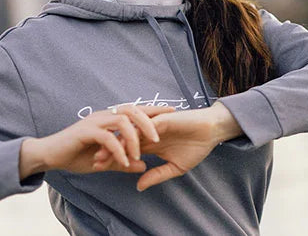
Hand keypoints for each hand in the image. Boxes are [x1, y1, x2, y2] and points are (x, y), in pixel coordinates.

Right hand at [19, 105, 173, 178]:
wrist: (50, 155)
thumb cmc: (76, 156)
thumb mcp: (105, 161)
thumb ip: (123, 161)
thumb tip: (143, 166)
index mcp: (110, 118)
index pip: (136, 110)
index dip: (154, 109)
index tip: (172, 111)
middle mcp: (104, 115)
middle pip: (132, 109)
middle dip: (148, 121)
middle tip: (159, 137)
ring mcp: (95, 122)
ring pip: (122, 121)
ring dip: (134, 137)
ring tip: (140, 154)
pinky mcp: (85, 132)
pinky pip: (107, 138)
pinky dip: (118, 149)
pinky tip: (124, 161)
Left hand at [92, 102, 241, 190]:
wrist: (211, 131)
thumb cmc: (196, 147)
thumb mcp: (175, 167)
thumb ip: (156, 175)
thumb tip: (139, 186)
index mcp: (149, 142)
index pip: (126, 149)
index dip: (113, 158)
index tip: (99, 168)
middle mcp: (148, 132)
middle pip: (123, 140)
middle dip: (108, 151)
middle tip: (95, 162)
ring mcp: (153, 125)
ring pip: (130, 133)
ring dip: (117, 144)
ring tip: (106, 154)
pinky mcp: (162, 120)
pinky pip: (145, 127)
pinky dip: (137, 137)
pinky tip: (130, 148)